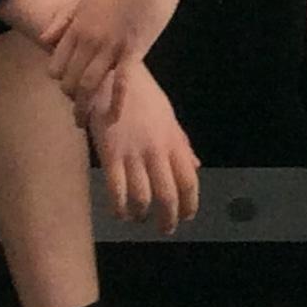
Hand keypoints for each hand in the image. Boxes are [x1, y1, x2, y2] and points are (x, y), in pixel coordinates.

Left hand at [41, 0, 193, 111]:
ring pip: (90, 85)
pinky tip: (114, 118)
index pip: (56, 66)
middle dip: (72, 100)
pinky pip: (122, 82)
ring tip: (87, 123)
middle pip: (70, 80)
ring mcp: (110, 46)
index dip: (61, 82)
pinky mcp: (134, 49)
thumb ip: (63, 19)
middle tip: (80, 112)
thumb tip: (44, 39)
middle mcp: (88, 39)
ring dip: (86, 108)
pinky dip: (117, 102)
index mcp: (76, 28)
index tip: (70, 90)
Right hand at [88, 66, 200, 234]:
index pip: (189, 180)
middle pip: (169, 194)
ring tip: (140, 220)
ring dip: (142, 214)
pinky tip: (120, 213)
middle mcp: (158, 151)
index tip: (188, 216)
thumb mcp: (169, 118)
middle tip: (166, 229)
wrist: (114, 77)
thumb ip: (182, 145)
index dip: (190, 203)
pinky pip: (116, 189)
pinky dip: (119, 207)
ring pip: (143, 197)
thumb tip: (196, 166)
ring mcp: (134, 154)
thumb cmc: (143, 97)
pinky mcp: (110, 154)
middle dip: (168, 217)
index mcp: (174, 142)